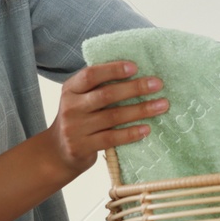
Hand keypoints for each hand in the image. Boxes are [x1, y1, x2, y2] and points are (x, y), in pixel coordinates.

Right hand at [43, 61, 166, 178]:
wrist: (57, 152)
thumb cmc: (78, 119)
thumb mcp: (79, 99)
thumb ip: (98, 87)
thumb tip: (136, 73)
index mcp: (70, 89)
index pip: (91, 74)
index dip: (113, 70)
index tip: (135, 67)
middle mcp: (70, 107)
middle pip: (106, 95)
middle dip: (135, 88)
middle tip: (157, 84)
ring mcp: (74, 128)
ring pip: (113, 117)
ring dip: (140, 110)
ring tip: (162, 105)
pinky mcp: (81, 147)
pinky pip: (111, 138)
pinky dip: (131, 133)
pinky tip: (147, 128)